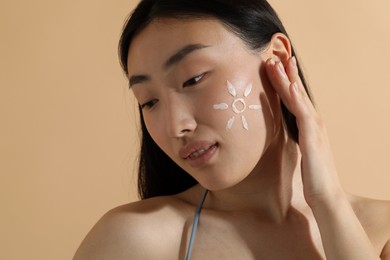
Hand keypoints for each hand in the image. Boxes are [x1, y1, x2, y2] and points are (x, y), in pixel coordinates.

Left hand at [265, 56, 342, 207]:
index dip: (286, 80)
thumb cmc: (313, 175)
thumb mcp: (301, 151)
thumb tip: (285, 129)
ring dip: (288, 79)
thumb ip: (296, 137)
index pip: (295, 98)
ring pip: (299, 98)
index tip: (276, 64)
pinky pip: (303, 114)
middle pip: (298, 92)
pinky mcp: (313, 138)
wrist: (326, 195)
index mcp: (308, 125)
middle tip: (276, 53)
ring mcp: (314, 128)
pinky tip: (291, 86)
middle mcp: (313, 122)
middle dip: (287, 72)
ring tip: (278, 62)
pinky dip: (297, 99)